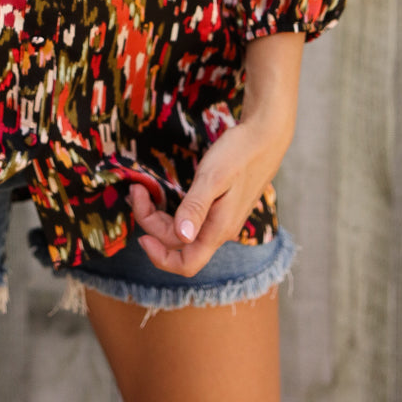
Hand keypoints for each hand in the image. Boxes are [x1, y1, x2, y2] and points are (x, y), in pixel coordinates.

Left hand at [129, 120, 281, 276]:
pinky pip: (190, 220)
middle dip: (151, 223)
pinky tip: (162, 195)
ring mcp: (220, 220)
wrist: (264, 137)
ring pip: (182, 231)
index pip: (186, 264)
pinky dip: (171, 211)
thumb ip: (196, 207)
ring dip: (158, 216)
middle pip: (178, 244)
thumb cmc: (239, 154)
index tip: (141, 236)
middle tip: (137, 190)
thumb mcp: (213, 177)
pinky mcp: (219, 208)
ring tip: (143, 190)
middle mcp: (219, 230)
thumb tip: (181, 237)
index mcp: (218, 229)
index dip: (160, 258)